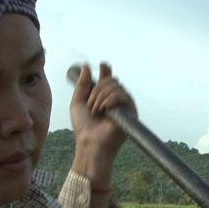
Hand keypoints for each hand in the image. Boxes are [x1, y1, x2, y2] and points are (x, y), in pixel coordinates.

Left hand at [69, 63, 136, 184]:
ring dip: (100, 97)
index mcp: (105, 98)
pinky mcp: (131, 112)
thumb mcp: (77, 102)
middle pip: (111, 80)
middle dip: (97, 90)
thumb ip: (82, 84)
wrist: (90, 143)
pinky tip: (103, 110)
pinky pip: (121, 95)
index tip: (102, 65)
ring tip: (95, 110)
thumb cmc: (83, 127)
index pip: (109, 79)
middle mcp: (116, 101)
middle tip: (90, 104)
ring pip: (115, 86)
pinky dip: (109, 100)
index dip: (106, 71)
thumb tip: (86, 66)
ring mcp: (124, 106)